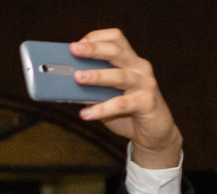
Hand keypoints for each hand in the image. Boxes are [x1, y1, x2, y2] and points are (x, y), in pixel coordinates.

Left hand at [70, 28, 181, 167]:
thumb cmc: (126, 112)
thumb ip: (90, 89)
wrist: (153, 132)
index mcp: (129, 61)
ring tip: (78, 77)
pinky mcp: (148, 103)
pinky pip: (122, 104)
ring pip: (120, 76)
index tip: (78, 43)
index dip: (97, 38)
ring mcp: (145, 84)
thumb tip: (63, 86)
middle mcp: (139, 68)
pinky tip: (86, 114)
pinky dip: (102, 109)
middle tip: (74, 49)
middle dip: (94, 49)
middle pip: (117, 51)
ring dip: (97, 75)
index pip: (116, 39)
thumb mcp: (105, 97)